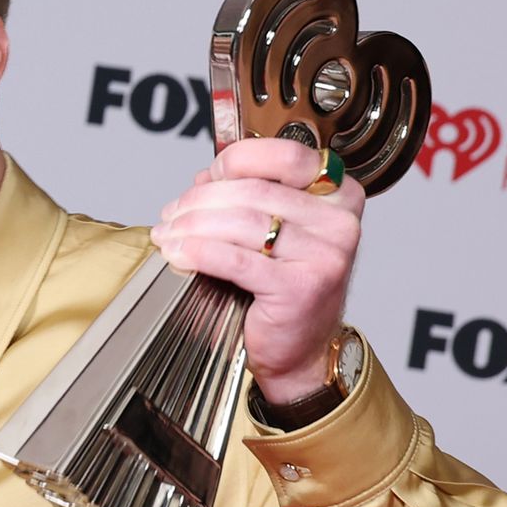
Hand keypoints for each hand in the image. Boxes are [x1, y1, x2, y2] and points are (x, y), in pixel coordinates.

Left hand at [148, 138, 364, 402]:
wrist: (301, 351)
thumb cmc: (285, 287)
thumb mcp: (275, 229)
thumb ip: (246, 194)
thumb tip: (205, 177)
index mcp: (339, 194)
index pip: (283, 155)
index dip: (233, 161)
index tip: (203, 179)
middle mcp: (339, 221)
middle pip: (252, 190)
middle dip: (199, 201)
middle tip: (170, 215)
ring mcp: (325, 254)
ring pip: (240, 222)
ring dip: (191, 226)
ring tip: (167, 235)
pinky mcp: (300, 286)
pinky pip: (234, 259)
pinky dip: (198, 252)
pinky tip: (178, 255)